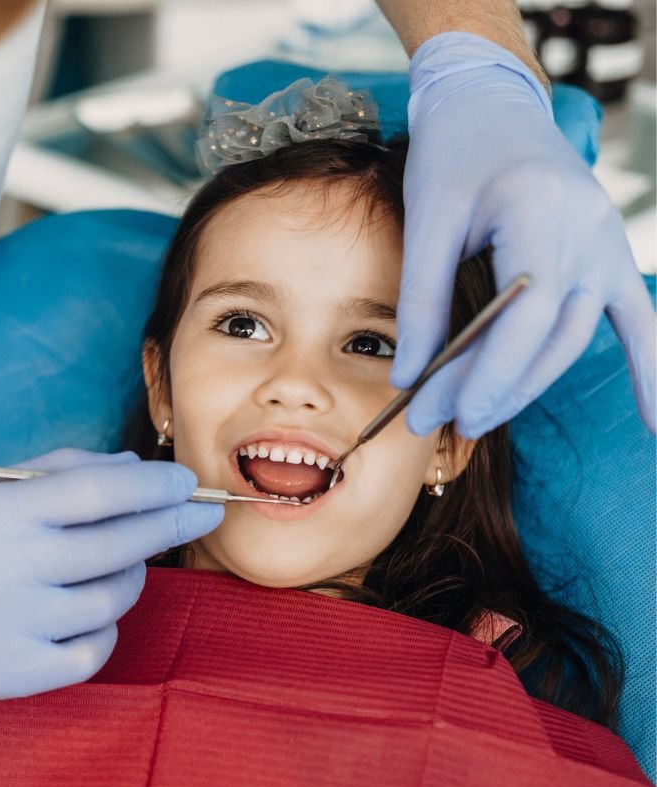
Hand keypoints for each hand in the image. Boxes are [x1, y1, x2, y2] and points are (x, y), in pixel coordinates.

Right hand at [0, 448, 221, 700]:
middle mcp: (0, 571)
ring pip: (109, 602)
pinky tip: (89, 611)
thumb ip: (61, 473)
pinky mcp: (7, 675)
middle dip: (167, 526)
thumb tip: (138, 471)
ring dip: (130, 577)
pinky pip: (90, 653)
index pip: (93, 495)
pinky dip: (104, 629)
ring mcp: (4, 628)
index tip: (186, 483)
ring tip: (116, 564)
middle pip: (114, 547)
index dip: (151, 488)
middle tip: (196, 514)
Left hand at [395, 32, 655, 437]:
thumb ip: (420, 298)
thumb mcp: (426, 218)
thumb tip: (409, 378)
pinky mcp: (610, 256)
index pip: (523, 315)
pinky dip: (650, 370)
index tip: (437, 412)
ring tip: (471, 419)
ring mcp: (607, 245)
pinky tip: (655, 425)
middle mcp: (589, 232)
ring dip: (525, 386)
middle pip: (547, 336)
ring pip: (573, 338)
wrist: (491, 105)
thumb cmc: (452, 156)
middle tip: (435, 424)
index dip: (483, 373)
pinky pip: (639, 321)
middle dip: (490, 388)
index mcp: (542, 213)